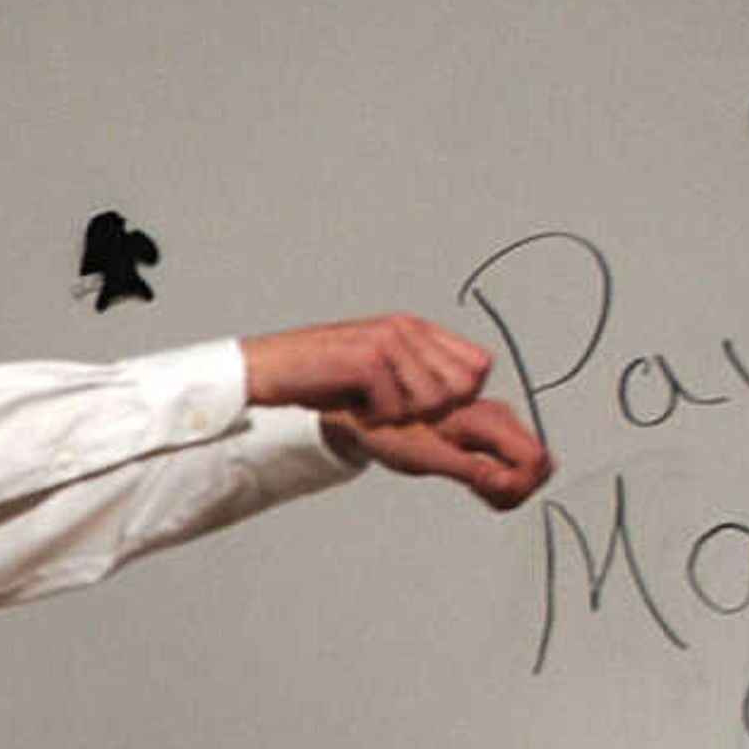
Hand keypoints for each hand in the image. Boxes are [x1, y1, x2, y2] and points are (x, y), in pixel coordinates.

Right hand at [241, 315, 497, 428]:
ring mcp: (387, 343)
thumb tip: (464, 392)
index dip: (463, 395)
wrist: (268, 367)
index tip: (428, 406)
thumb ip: (418, 369)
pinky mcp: (366, 361)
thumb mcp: (378, 364)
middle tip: (399, 411)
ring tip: (372, 409)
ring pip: (433, 401)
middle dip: (436, 411)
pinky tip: (354, 409)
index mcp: (415, 328)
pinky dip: (374, 420)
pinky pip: (394, 409)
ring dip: (403, 417)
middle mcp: (407, 329)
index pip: (479, 365)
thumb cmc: (320, 373)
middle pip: (463, 387)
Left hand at [323, 397, 556, 512]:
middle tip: (480, 492)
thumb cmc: (394, 432)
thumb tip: (505, 482)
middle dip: (517, 488)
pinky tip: (475, 480)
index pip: (536, 458)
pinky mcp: (492, 433)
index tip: (486, 490)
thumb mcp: (427, 457)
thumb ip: (471, 469)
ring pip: (531, 465)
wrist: (375, 412)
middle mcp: (501, 418)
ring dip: (509, 486)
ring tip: (473, 485)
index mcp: (489, 420)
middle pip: (540, 464)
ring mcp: (499, 425)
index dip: (519, 484)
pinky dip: (502, 480)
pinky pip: (516, 463)